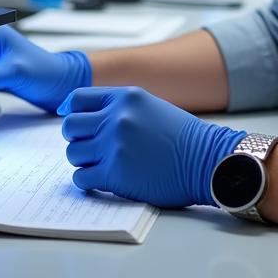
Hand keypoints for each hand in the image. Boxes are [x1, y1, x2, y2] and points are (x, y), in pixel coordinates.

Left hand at [58, 86, 245, 207]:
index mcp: (125, 97)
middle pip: (70, 126)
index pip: (77, 99)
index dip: (72, 112)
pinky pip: (82, 177)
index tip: (77, 124)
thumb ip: (119, 107)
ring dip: (83, 160)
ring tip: (100, 164)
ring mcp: (114, 146)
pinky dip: (87, 180)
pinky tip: (101, 180)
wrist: (207, 162)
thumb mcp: (150, 106)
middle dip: (77, 138)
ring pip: (73, 153)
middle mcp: (117, 118)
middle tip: (90, 147)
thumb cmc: (182, 137)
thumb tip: (84, 116)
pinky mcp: (116, 174)